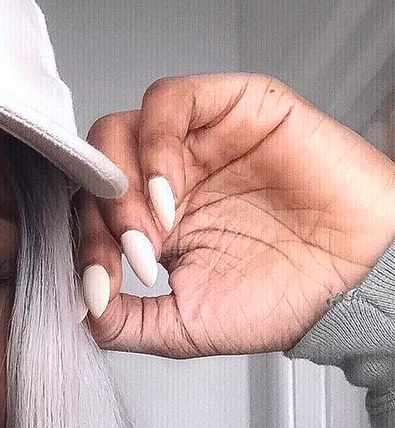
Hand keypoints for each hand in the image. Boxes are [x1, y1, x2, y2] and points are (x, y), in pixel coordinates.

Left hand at [72, 72, 394, 356]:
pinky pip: (169, 100)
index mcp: (149, 223)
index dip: (82, 247)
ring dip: (123, 182)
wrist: (354, 284)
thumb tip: (74, 312)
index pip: (86, 214)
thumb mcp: (181, 327)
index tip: (101, 287)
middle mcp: (165, 179)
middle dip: (99, 217)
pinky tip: (171, 192)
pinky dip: (155, 144)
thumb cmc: (282, 299)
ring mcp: (195, 143)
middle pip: (94, 170)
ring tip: (154, 228)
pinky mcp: (232, 108)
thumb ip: (122, 322)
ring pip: (119, 131)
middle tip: (132, 257)